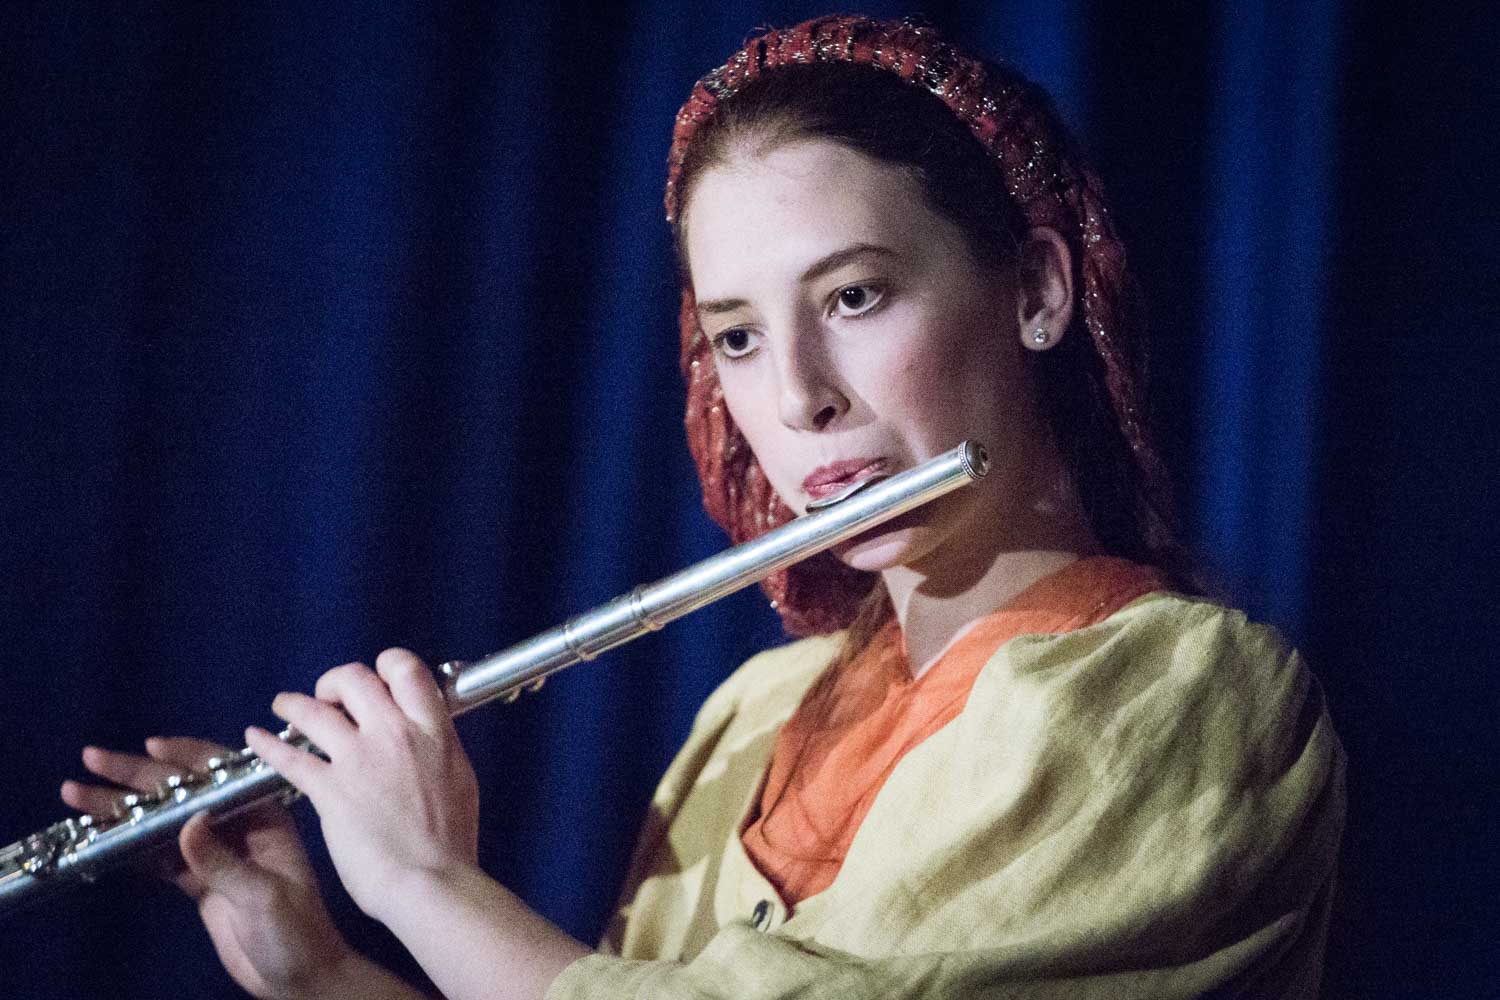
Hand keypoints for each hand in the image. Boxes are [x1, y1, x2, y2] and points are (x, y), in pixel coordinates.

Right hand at [63, 738, 356, 999]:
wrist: (300, 977)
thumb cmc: (297, 932)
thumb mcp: (263, 895)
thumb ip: (223, 862)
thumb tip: (187, 822)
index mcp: (264, 816)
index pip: (221, 774)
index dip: (185, 757)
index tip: (148, 747)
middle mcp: (239, 825)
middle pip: (182, 792)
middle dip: (136, 776)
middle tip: (92, 759)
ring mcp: (216, 852)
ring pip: (163, 821)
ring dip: (122, 809)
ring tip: (77, 793)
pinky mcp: (200, 880)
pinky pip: (159, 855)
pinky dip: (130, 846)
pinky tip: (99, 835)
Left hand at [247, 648, 480, 926]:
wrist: (431, 881)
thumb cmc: (451, 841)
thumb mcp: (459, 779)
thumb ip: (437, 750)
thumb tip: (429, 739)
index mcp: (433, 732)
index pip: (406, 669)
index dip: (385, 666)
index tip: (376, 680)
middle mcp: (394, 734)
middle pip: (355, 680)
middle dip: (336, 682)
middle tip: (330, 698)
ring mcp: (359, 760)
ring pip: (315, 711)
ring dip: (294, 704)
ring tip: (284, 704)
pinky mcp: (330, 790)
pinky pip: (290, 756)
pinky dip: (268, 744)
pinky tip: (255, 737)